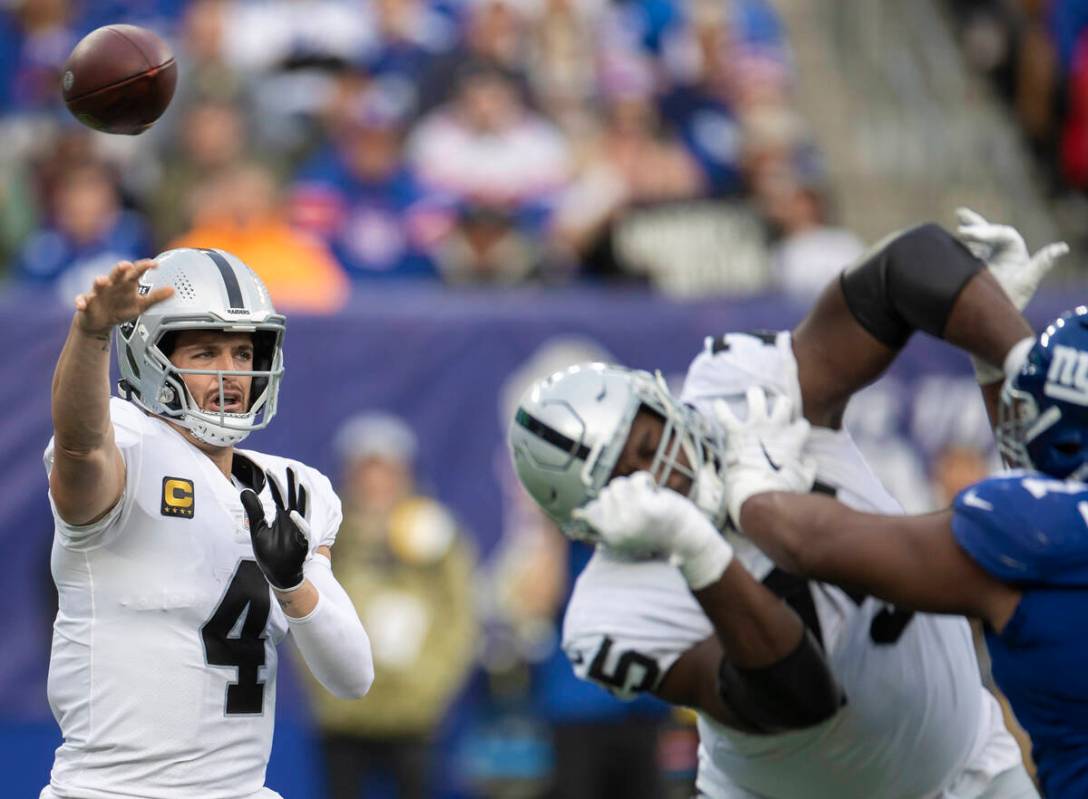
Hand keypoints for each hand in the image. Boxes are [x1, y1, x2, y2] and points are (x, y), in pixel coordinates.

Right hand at [74, 259, 173, 335]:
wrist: (99, 322)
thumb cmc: (120, 308)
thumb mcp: (140, 305)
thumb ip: (155, 298)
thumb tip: (173, 290)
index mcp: (126, 284)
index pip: (136, 272)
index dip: (144, 267)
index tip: (155, 264)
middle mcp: (112, 285)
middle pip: (116, 274)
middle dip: (120, 269)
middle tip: (126, 265)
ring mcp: (98, 293)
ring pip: (98, 286)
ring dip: (99, 282)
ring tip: (101, 280)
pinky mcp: (86, 303)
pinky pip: (82, 301)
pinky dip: (80, 302)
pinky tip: (81, 305)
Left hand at [240, 467, 309, 591]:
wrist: (278, 574)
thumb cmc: (269, 552)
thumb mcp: (257, 529)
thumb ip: (253, 510)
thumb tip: (245, 490)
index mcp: (282, 515)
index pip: (279, 496)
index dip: (275, 484)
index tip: (269, 470)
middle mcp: (292, 520)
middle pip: (293, 498)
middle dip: (292, 483)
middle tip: (291, 467)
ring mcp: (298, 530)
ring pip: (303, 511)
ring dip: (302, 499)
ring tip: (302, 485)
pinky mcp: (301, 543)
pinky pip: (302, 532)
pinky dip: (299, 523)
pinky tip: (293, 514)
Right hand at [572, 472, 732, 589]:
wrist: (687, 540)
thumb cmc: (657, 532)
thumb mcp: (626, 532)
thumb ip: (605, 521)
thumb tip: (580, 511)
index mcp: (610, 537)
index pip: (593, 508)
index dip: (613, 503)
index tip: (629, 512)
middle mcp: (617, 530)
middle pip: (607, 492)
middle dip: (625, 494)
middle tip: (643, 509)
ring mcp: (631, 519)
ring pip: (619, 484)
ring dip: (635, 486)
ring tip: (649, 500)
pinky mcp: (646, 507)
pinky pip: (638, 479)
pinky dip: (647, 481)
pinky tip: (656, 494)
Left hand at [714, 388, 815, 530]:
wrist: (758, 495)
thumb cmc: (782, 490)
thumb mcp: (804, 481)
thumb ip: (809, 468)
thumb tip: (810, 461)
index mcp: (793, 440)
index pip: (802, 425)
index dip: (798, 429)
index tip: (795, 436)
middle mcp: (775, 428)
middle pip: (784, 402)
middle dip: (780, 404)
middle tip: (775, 411)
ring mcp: (755, 427)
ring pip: (757, 398)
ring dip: (754, 396)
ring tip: (753, 394)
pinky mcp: (736, 433)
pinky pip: (726, 415)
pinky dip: (721, 409)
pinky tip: (718, 404)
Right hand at [955, 208, 1066, 311]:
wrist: (991, 325)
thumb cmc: (1010, 305)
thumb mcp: (1025, 285)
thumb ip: (1041, 265)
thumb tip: (1062, 248)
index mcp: (1015, 254)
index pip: (1004, 234)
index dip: (986, 231)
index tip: (965, 234)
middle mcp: (1001, 255)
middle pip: (991, 232)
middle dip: (976, 223)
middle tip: (960, 215)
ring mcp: (986, 261)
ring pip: (977, 241)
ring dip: (968, 228)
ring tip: (959, 214)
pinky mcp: (971, 270)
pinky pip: (964, 254)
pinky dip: (955, 246)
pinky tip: (945, 240)